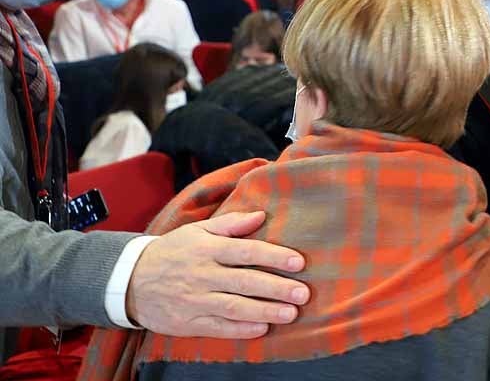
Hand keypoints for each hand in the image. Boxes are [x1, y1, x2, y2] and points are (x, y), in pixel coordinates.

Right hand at [127, 211, 309, 338]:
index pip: (246, 251)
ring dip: (265, 311)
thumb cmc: (172, 252)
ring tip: (291, 314)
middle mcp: (202, 275)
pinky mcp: (187, 322)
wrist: (129, 281)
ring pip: (235, 307)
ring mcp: (194, 300)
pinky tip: (262, 328)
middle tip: (303, 293)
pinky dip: (241, 330)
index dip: (274, 256)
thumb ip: (230, 224)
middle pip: (245, 281)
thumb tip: (261, 215)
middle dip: (277, 288)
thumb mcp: (197, 231)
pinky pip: (218, 328)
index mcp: (207, 249)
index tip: (299, 262)